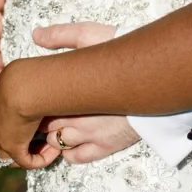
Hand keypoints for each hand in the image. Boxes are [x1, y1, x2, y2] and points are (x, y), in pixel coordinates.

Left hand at [0, 60, 59, 169]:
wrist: (23, 84)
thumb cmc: (28, 72)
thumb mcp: (24, 71)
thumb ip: (28, 74)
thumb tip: (36, 53)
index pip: (2, 118)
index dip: (20, 121)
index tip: (38, 117)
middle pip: (5, 139)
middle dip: (25, 139)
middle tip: (45, 134)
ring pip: (14, 154)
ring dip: (34, 150)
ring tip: (52, 142)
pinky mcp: (11, 147)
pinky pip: (27, 161)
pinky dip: (41, 159)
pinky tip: (55, 149)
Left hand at [31, 21, 138, 163]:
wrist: (156, 75)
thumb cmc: (124, 53)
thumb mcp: (92, 36)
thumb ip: (62, 35)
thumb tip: (37, 34)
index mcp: (68, 94)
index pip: (38, 105)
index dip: (35, 100)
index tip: (37, 93)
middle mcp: (75, 119)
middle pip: (44, 126)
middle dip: (42, 118)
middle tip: (47, 105)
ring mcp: (90, 136)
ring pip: (57, 144)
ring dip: (53, 135)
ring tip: (58, 121)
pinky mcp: (105, 146)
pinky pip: (76, 158)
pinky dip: (68, 152)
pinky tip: (71, 139)